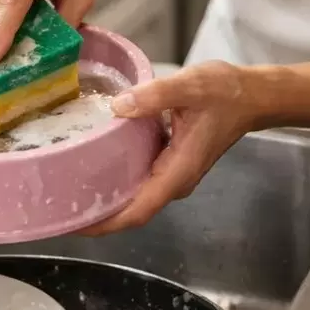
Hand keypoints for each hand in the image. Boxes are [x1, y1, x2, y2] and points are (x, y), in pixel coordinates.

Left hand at [82, 61, 259, 234]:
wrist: (252, 95)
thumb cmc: (225, 92)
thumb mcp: (190, 86)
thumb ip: (155, 95)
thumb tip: (118, 106)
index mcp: (178, 171)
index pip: (139, 210)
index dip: (106, 223)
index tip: (74, 224)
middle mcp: (175, 180)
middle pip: (132, 210)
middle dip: (97, 214)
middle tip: (58, 204)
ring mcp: (173, 174)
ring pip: (135, 196)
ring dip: (105, 198)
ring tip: (67, 189)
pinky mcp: (171, 163)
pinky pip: (139, 179)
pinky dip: (117, 179)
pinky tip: (93, 165)